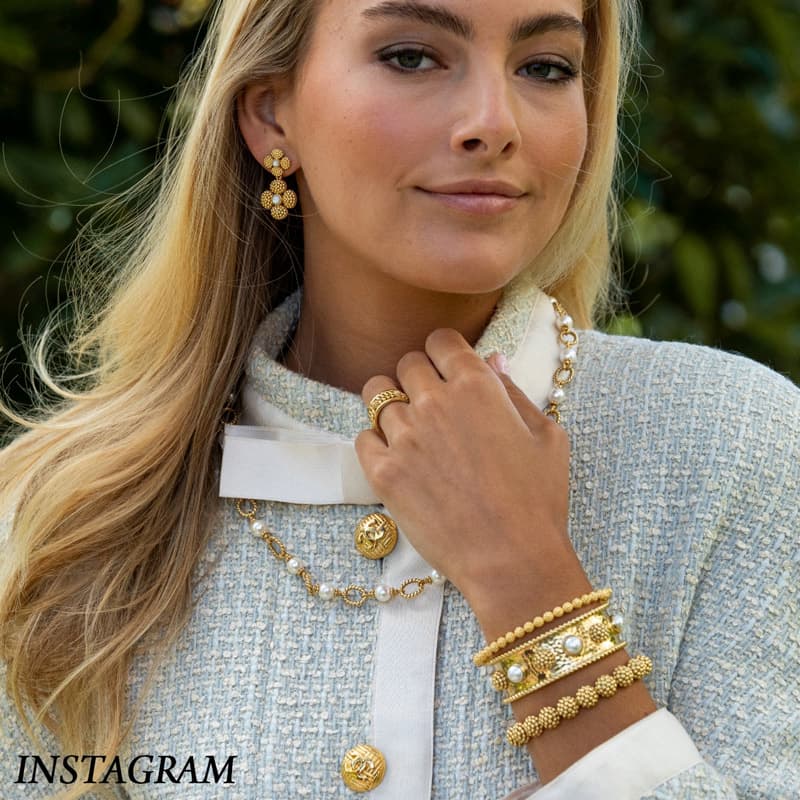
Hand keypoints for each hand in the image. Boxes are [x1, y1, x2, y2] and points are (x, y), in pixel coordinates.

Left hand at [354, 327, 574, 607]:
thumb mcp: (546, 436)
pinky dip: (376, 442)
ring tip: (410, 430)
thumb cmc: (538, 500)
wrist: (512, 560)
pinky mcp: (383, 472)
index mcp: (477, 386)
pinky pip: (363, 436)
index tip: (445, 369)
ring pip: (376, 395)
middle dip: (418, 378)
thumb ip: (513, 391)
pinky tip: (398, 459)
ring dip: (392, 406)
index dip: (442, 352)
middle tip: (431, 405)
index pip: (440, 340)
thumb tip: (491, 359)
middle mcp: (435, 402)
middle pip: (406, 364)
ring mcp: (405, 437)